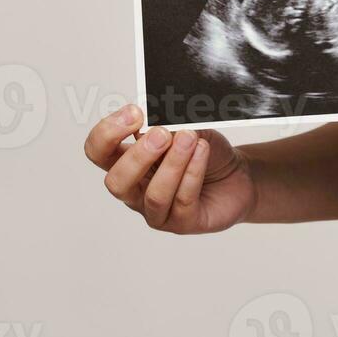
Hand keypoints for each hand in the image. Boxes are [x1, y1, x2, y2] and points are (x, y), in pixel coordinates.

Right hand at [84, 105, 256, 233]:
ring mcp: (157, 211)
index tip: (135, 113)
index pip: (98, 151)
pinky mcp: (182, 223)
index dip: (108, 133)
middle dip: (137, 156)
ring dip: (172, 164)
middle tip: (161, 134)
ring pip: (154, 195)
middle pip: (116, 181)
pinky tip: (202, 151)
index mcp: (126, 161)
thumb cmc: (205, 151)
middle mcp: (136, 190)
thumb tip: (158, 117)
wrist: (239, 174)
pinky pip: (182, 201)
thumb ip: (169, 122)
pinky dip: (193, 173)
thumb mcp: (187, 127)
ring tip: (189, 139)